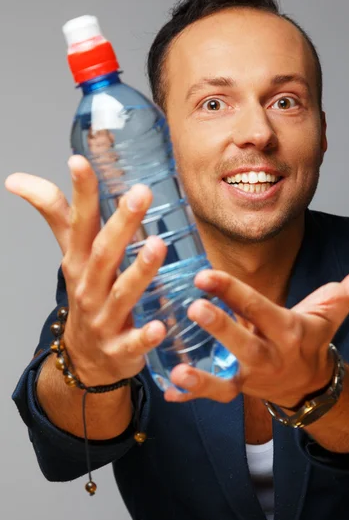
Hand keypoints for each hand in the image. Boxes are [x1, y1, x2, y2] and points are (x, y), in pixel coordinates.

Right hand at [5, 155, 167, 385]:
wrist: (86, 358)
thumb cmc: (86, 295)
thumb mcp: (70, 255)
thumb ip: (57, 215)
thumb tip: (18, 179)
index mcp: (79, 261)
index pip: (76, 223)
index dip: (79, 193)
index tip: (79, 161)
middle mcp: (89, 287)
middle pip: (103, 253)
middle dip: (121, 223)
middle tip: (140, 193)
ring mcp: (103, 319)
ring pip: (121, 294)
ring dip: (139, 271)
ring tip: (158, 246)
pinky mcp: (121, 348)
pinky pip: (134, 343)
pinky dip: (145, 336)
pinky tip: (160, 327)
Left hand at [165, 268, 348, 404]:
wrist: (309, 381)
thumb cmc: (311, 336)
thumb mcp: (333, 309)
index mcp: (287, 330)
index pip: (259, 308)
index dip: (233, 291)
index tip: (205, 276)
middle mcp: (268, 356)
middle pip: (244, 344)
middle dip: (221, 328)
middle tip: (194, 309)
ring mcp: (251, 377)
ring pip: (226, 380)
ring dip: (203, 377)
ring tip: (177, 370)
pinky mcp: (237, 389)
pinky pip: (215, 396)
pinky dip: (192, 398)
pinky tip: (167, 395)